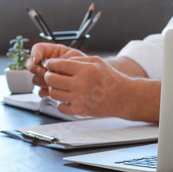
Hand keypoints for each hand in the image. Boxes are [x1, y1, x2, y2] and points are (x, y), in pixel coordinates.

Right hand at [28, 42, 84, 91]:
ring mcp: (47, 76)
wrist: (90, 79)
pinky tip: (52, 90)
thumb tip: (49, 64)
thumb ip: (61, 60)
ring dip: (41, 81)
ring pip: (35, 79)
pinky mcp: (49, 88)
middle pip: (31, 65)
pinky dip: (45, 91)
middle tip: (44, 72)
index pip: (37, 49)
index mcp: (52, 52)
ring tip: (52, 82)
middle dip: (36, 69)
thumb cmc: (84, 65)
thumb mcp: (74, 57)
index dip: (35, 53)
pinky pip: (40, 91)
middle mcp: (47, 64)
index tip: (37, 59)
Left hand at [42, 56, 158, 120]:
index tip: (50, 65)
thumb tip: (58, 62)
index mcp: (85, 70)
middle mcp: (81, 85)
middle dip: (48, 75)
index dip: (50, 64)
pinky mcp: (81, 111)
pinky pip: (61, 107)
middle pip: (51, 79)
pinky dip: (61, 102)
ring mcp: (80, 99)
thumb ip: (77, 60)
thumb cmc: (111, 79)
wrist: (124, 97)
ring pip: (53, 93)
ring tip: (60, 86)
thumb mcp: (96, 61)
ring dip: (54, 89)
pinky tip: (68, 98)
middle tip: (51, 75)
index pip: (57, 65)